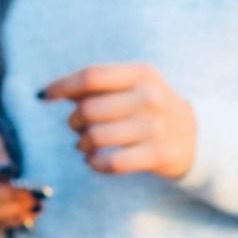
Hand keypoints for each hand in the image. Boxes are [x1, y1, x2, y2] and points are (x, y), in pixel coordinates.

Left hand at [41, 63, 196, 178]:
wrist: (194, 136)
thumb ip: (95, 86)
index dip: (62, 86)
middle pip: (89, 108)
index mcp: (141, 73)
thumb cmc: (149, 108)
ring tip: (84, 146)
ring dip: (82, 144)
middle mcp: (151, 97)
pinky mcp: (159, 154)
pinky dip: (95, 163)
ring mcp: (156, 126)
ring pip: (97, 137)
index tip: (44, 96)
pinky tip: (94, 161)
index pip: (92, 76)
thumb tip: (50, 92)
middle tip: (76, 128)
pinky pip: (112, 162)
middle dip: (74, 121)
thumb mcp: (132, 86)